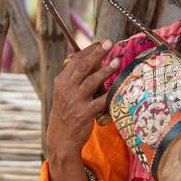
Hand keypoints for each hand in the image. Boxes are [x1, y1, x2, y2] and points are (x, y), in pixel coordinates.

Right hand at [45, 40, 119, 162]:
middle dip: (97, 53)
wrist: (61, 138)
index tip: (102, 42)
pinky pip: (100, 102)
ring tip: (117, 61)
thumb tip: (94, 59)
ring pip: (92, 81)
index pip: (76, 60)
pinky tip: (118, 87)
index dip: (90, 50)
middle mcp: (67, 89)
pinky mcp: (84, 114)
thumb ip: (76, 77)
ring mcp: (75, 101)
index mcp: (61, 81)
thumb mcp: (65, 92)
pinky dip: (109, 94)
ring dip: (105, 70)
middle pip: (83, 67)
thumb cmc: (67, 111)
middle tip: (109, 43)